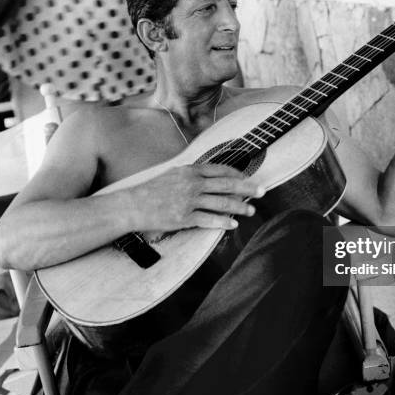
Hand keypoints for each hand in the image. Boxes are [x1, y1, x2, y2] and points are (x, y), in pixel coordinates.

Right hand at [126, 164, 263, 231]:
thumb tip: (210, 176)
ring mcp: (189, 201)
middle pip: (227, 185)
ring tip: (251, 210)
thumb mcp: (173, 174)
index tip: (248, 178)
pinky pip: (210, 220)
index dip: (237, 174)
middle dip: (247, 188)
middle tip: (262, 191)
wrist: (132, 205)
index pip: (220, 169)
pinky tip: (233, 224)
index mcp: (190, 170)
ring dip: (240, 207)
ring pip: (222, 203)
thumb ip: (192, 174)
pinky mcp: (185, 218)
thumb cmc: (151, 190)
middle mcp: (192, 183)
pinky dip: (223, 222)